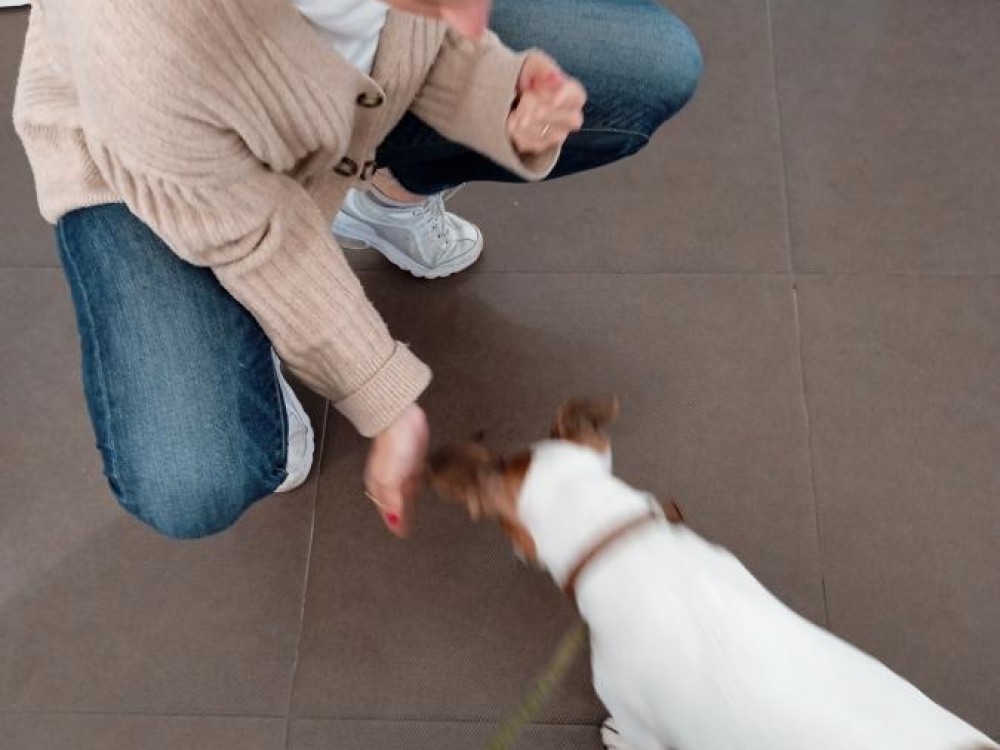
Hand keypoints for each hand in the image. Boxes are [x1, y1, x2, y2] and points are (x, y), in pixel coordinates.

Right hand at [364, 403, 428, 537]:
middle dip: (402, 515)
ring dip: (411, 503)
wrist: (401, 418)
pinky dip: (420, 487)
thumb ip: (393, 503)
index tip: (404, 535)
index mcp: (379, 487)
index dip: (396, 523)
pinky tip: (425, 491)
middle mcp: (389, 481)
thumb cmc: (392, 446)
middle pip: (397, 503)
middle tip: (410, 529)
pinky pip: (417, 479)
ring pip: (407, 493)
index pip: (387, 511)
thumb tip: (395, 525)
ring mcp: (402, 471)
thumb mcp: (390, 479)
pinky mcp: (415, 460)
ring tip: (417, 515)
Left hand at [508, 51, 586, 154]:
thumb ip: (543, 67)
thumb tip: (554, 77)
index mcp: (573, 93)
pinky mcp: (541, 146)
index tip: (550, 99)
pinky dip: (519, 133)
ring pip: (552, 136)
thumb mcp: (532, 63)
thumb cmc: (526, 77)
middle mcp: (571, 116)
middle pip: (571, 120)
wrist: (507, 96)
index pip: (578, 96)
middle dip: (545, 111)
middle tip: (525, 100)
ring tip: (515, 110)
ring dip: (528, 122)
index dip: (565, 98)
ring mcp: (558, 134)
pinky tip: (512, 122)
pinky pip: (534, 145)